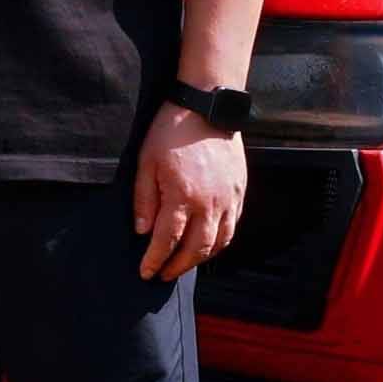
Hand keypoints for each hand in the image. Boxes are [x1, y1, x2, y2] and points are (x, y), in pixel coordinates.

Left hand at [133, 108, 246, 279]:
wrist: (207, 106)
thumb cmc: (171, 131)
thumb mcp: (146, 161)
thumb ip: (144, 199)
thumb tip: (143, 231)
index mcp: (182, 197)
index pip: (167, 240)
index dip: (155, 260)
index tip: (146, 273)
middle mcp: (209, 204)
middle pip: (196, 249)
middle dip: (178, 266)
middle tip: (164, 274)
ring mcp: (228, 200)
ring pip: (219, 243)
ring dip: (200, 259)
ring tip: (184, 263)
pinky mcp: (239, 192)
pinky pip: (233, 227)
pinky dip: (220, 242)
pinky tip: (209, 243)